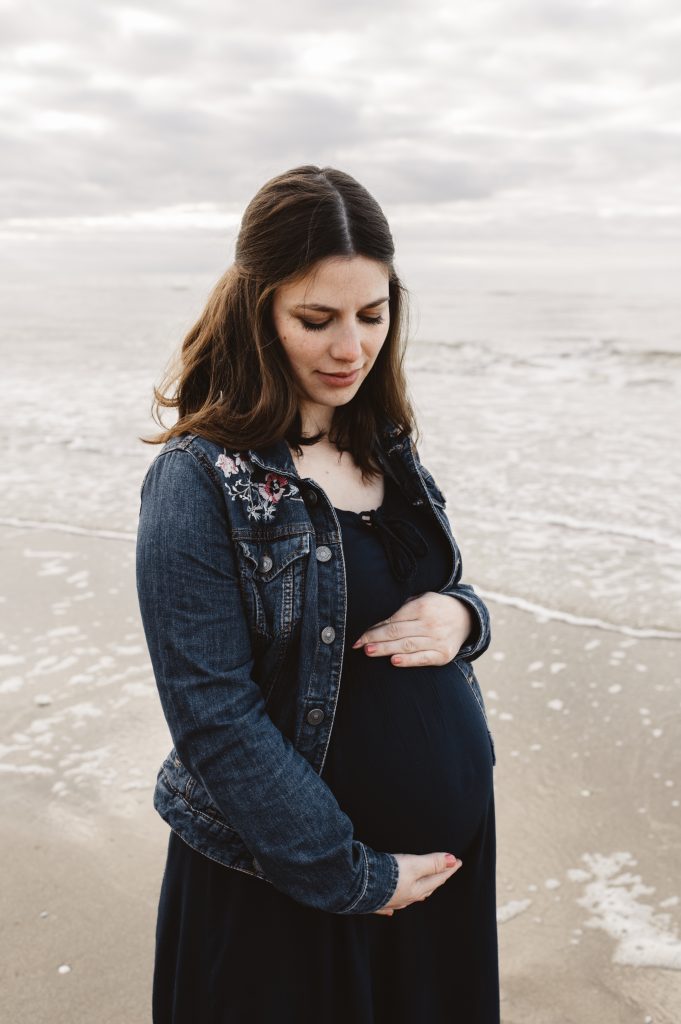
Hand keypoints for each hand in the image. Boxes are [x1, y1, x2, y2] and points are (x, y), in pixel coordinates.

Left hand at [352, 592, 473, 666]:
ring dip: (385, 649)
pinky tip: (394, 661)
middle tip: (357, 643)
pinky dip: (408, 661)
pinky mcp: (443, 655)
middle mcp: (430, 623)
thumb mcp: (422, 598)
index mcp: (422, 607)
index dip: (375, 626)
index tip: (359, 632)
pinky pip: (422, 659)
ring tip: (369, 651)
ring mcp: (437, 640)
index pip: (393, 618)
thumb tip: (376, 617)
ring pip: (406, 646)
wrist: (466, 617)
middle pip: (397, 632)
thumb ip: (403, 606)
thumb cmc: (436, 607)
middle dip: (375, 638)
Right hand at [372, 851, 462, 915]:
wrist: (357, 887)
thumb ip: (432, 862)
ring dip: (420, 891)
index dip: (448, 868)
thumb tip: (452, 860)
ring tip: (425, 890)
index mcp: (417, 889)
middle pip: (426, 887)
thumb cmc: (386, 875)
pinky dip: (395, 906)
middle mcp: (406, 897)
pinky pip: (389, 906)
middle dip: (437, 878)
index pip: (438, 877)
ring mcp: (391, 901)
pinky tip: (393, 911)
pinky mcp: (376, 902)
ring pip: (411, 897)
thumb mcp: (413, 865)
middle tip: (445, 871)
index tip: (458, 862)